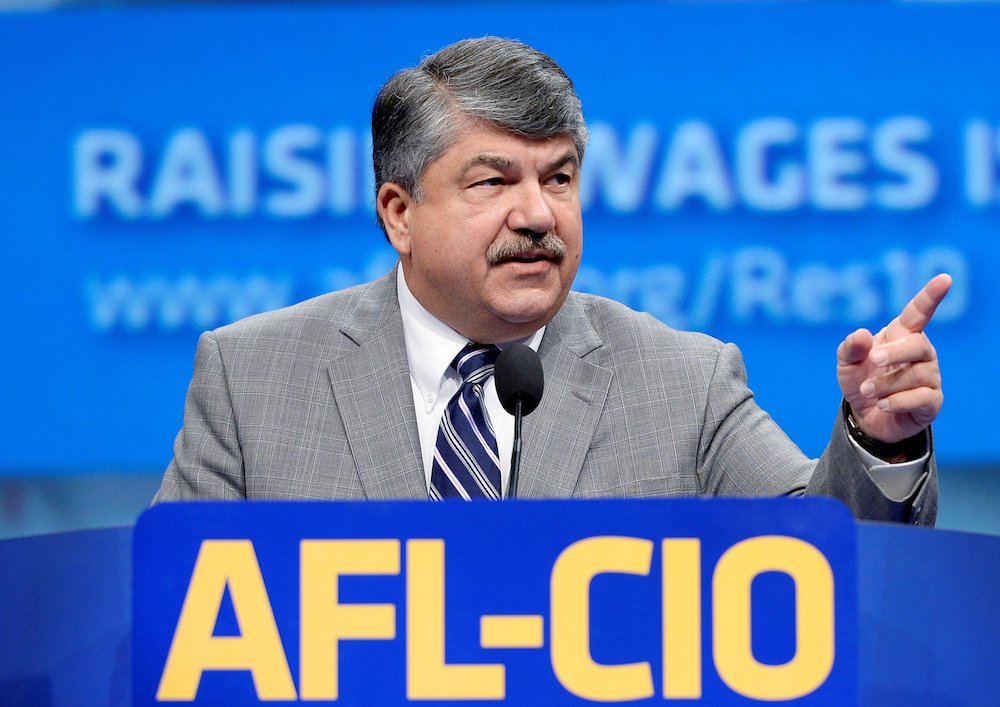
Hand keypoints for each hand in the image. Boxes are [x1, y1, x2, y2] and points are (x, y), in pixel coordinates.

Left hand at [837, 273, 951, 442]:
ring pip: (916, 375)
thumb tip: (862, 335)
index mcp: (902, 336)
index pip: (919, 312)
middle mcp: (921, 353)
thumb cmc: (860, 380)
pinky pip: (922, 398)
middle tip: (873, 360)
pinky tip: (883, 404)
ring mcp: (930, 377)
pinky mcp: (932, 402)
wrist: (865, 417)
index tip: (945, 279)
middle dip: (894, 353)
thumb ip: (850, 347)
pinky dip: (898, 401)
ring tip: (867, 390)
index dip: (931, 296)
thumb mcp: (846, 363)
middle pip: (919, 345)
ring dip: (886, 383)